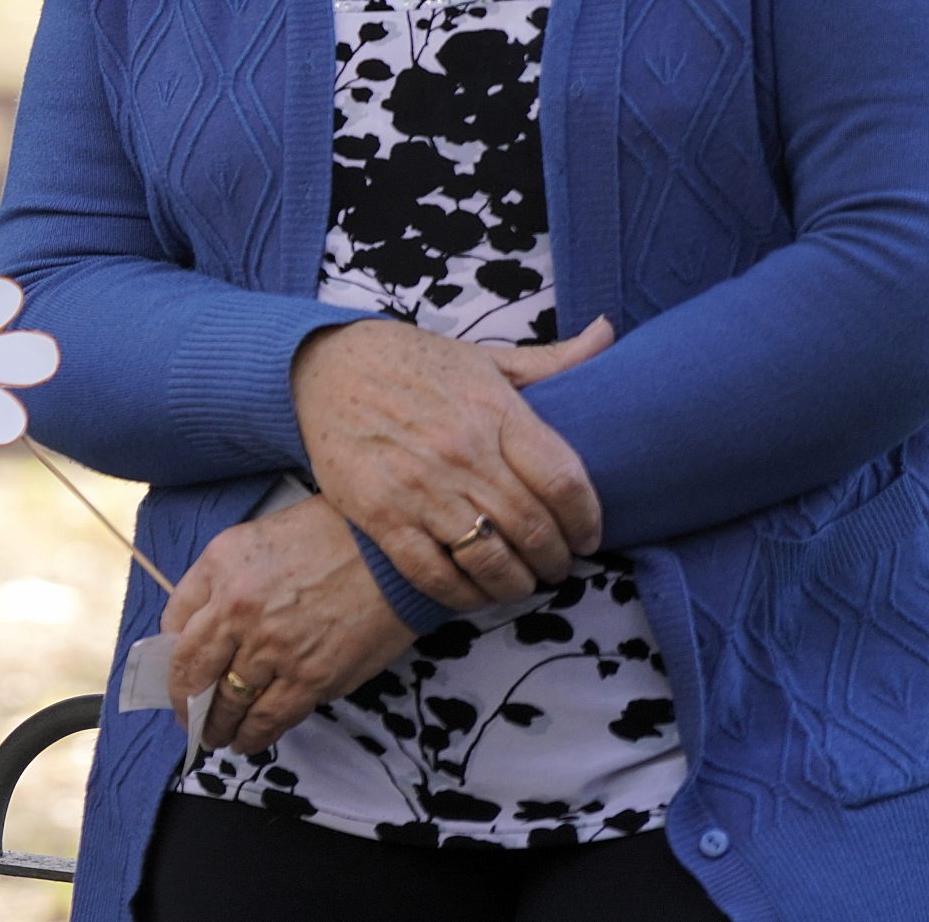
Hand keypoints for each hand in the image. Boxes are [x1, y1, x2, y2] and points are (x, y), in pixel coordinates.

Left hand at [165, 497, 414, 753]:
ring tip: (216, 736)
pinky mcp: (312, 677)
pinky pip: (271, 718)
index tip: (174, 680)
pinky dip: (254, 736)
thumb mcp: (251, 540)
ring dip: (218, 727)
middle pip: (195, 672)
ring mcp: (275, 647)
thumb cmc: (324, 537)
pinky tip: (246, 741)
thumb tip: (192, 627)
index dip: (170, 662)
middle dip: (187, 704)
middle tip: (188, 719)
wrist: (389, 551)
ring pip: (231, 702)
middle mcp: (239, 610)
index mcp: (221, 571)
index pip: (175, 629)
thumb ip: (216, 581)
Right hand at [292, 317, 612, 609]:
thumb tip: (607, 335)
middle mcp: (461, 451)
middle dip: (555, 558)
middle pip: (533, 528)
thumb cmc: (409, 363)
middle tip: (556, 565)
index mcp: (493, 411)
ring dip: (516, 583)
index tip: (588, 535)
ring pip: (490, 559)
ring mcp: (418, 486)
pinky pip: (434, 574)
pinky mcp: (379, 514)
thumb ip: (550, 362)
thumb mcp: (482, 358)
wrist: (321, 365)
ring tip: (521, 581)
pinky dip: (464, 594)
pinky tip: (475, 590)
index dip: (587, 520)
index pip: (564, 481)